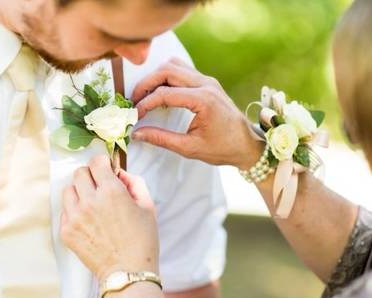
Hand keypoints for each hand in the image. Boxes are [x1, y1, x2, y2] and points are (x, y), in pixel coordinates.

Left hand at [60, 155, 158, 281]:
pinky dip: (74, 211)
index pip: (96, 162)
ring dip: (79, 192)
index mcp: (111, 191)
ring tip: (91, 204)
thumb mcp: (148, 206)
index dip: (102, 163)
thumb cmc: (142, 240)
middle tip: (99, 186)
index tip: (105, 169)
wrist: (128, 272)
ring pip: (68, 190)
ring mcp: (75, 217)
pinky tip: (87, 221)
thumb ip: (134, 182)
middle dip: (90, 176)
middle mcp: (90, 201)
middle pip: (79, 173)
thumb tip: (119, 173)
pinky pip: (65, 211)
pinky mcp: (67, 232)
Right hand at [131, 58, 263, 169]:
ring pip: (174, 65)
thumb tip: (137, 133)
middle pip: (167, 70)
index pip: (165, 94)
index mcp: (203, 100)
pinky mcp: (207, 82)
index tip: (134, 115)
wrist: (247, 144)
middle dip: (146, 84)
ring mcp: (207, 80)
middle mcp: (206, 84)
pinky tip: (160, 91)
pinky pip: (182, 70)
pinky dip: (166, 77)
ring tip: (145, 95)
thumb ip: (161, 139)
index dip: (145, 103)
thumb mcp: (190, 148)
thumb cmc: (222, 148)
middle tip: (134, 100)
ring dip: (155, 77)